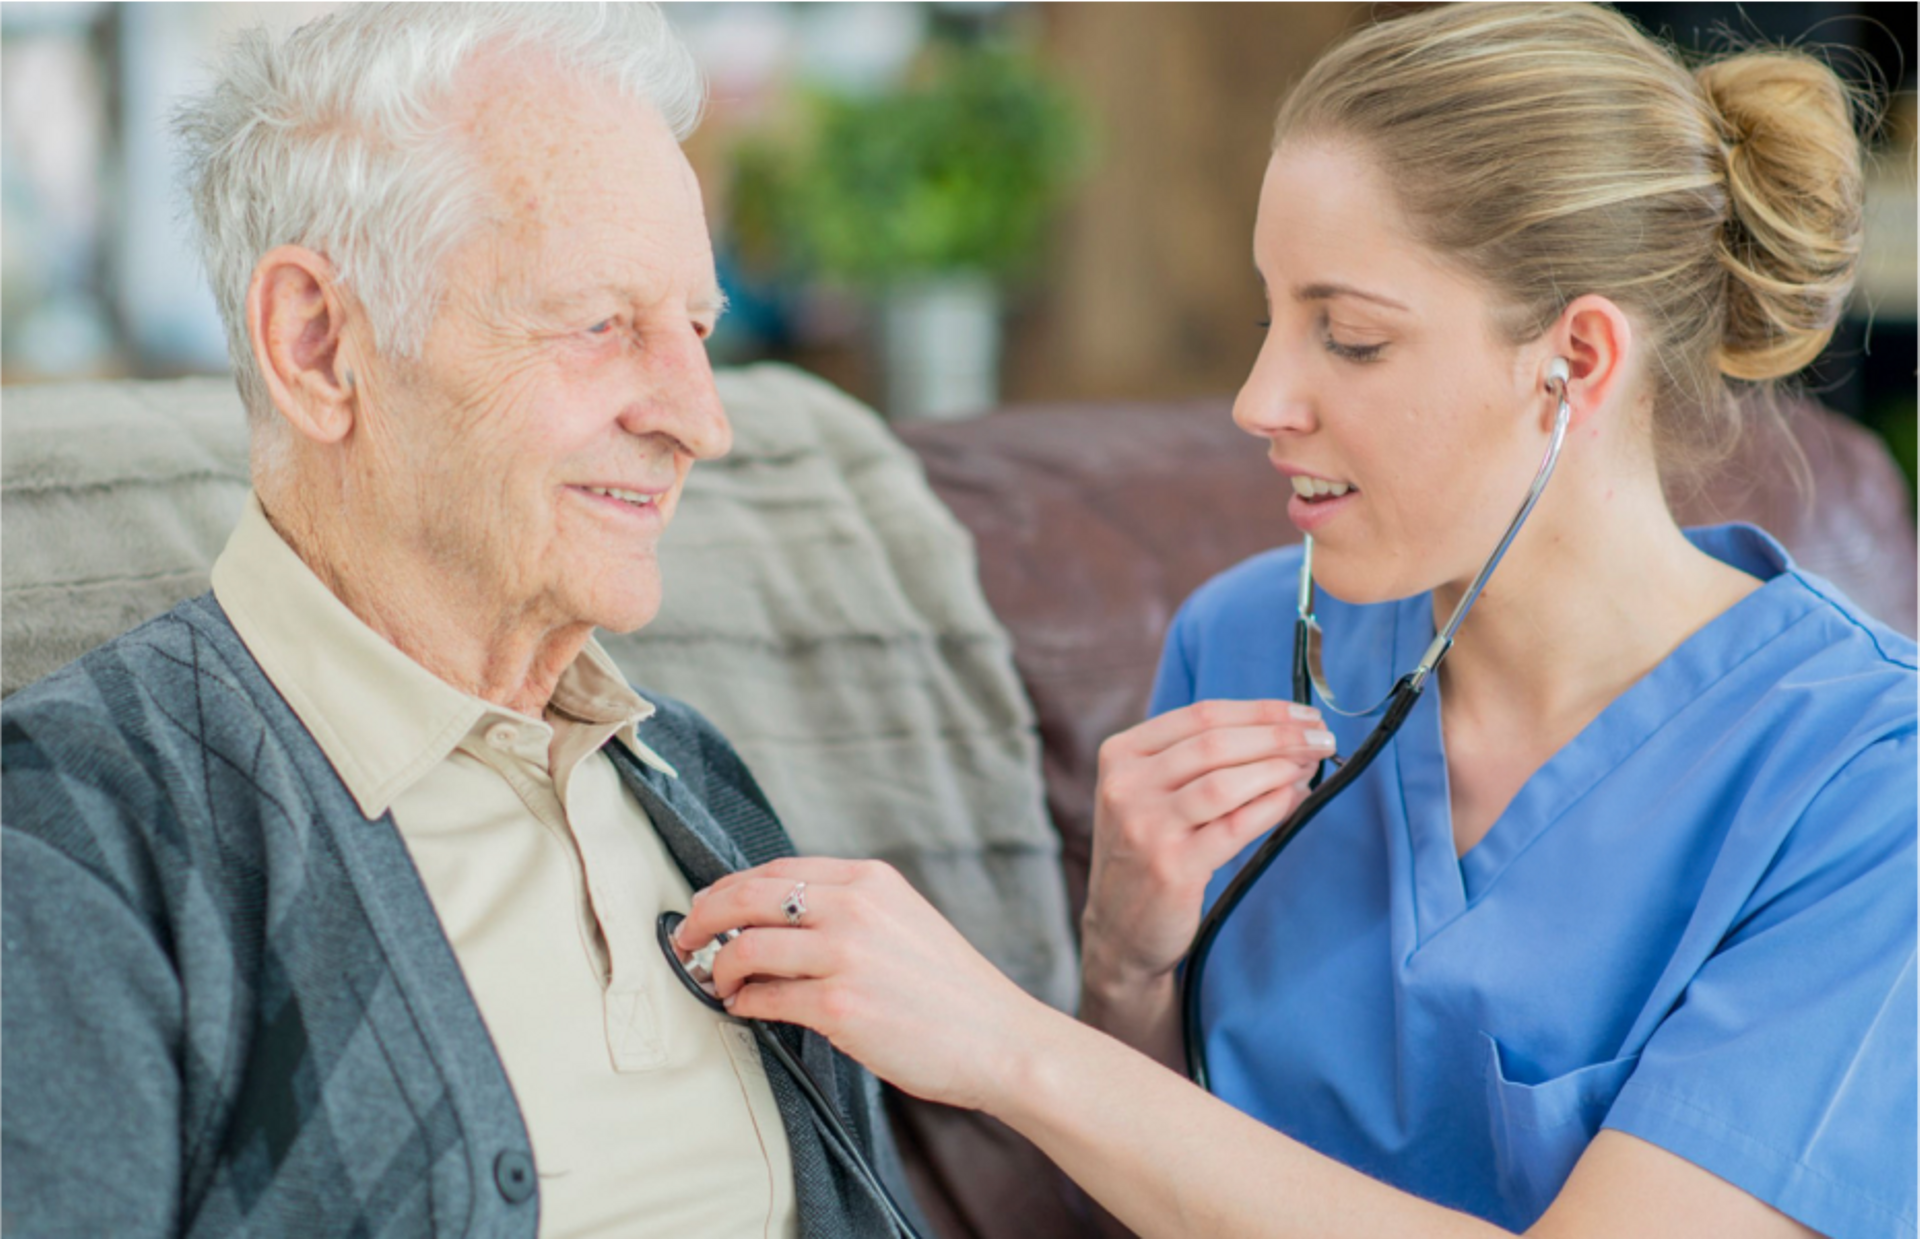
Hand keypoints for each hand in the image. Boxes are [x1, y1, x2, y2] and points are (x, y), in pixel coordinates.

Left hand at [672, 857, 1048, 1112]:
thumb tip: (774, 922)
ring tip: (717, 981)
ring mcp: (845, 955)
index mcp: (869, 880)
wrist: (1000, 1039)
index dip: (729, 888)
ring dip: (719, 966)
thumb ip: (848, 910)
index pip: (775, 869)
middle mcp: (854, 907)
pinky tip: (744, 1009)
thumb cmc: (951, 989)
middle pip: (746, 896)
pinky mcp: (840, 1005)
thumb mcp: (903, 921)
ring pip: (746, 946)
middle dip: (702, 917)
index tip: (708, 906)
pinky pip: (766, 999)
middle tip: (685, 939)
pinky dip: (744, 1003)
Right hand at [1082, 700, 1333, 1000]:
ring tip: (1310, 766)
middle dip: (1279, 736)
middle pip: (1216, 743)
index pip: (1201, 715)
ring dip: (1279, 767)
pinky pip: (1235, 826)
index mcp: (1121, 755)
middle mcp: (1126, 786)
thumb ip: (1197, 762)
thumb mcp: (1151, 794)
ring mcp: (1145, 827)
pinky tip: (1295, 798)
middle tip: (1323, 738)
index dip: (1261, 711)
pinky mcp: (1171, 867)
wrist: (1119, 931)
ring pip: (1225, 781)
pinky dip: (1272, 807)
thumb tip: (1284, 733)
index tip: (1304, 715)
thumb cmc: (1148, 853)